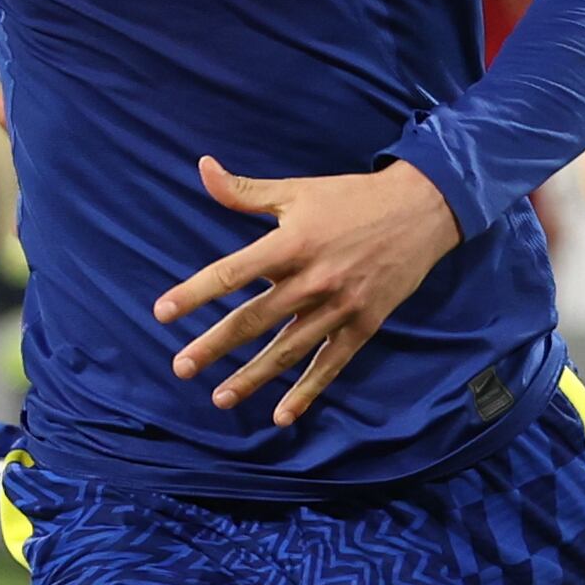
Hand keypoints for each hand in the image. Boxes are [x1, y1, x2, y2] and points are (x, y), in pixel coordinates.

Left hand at [154, 158, 463, 428]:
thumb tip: (202, 168)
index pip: (232, 273)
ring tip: (219, 398)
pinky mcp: (363, 325)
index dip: (195, 293)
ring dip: (252, 377)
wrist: (422, 210)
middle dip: (214, 345)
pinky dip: (306, 392)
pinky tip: (281, 415)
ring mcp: (340, 307)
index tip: (162, 312)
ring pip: (287, 349)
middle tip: (181, 367)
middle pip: (254, 319)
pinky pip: (330, 365)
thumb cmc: (352, 198)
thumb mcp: (298, 191)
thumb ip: (245, 191)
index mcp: (292, 244)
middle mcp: (313, 280)